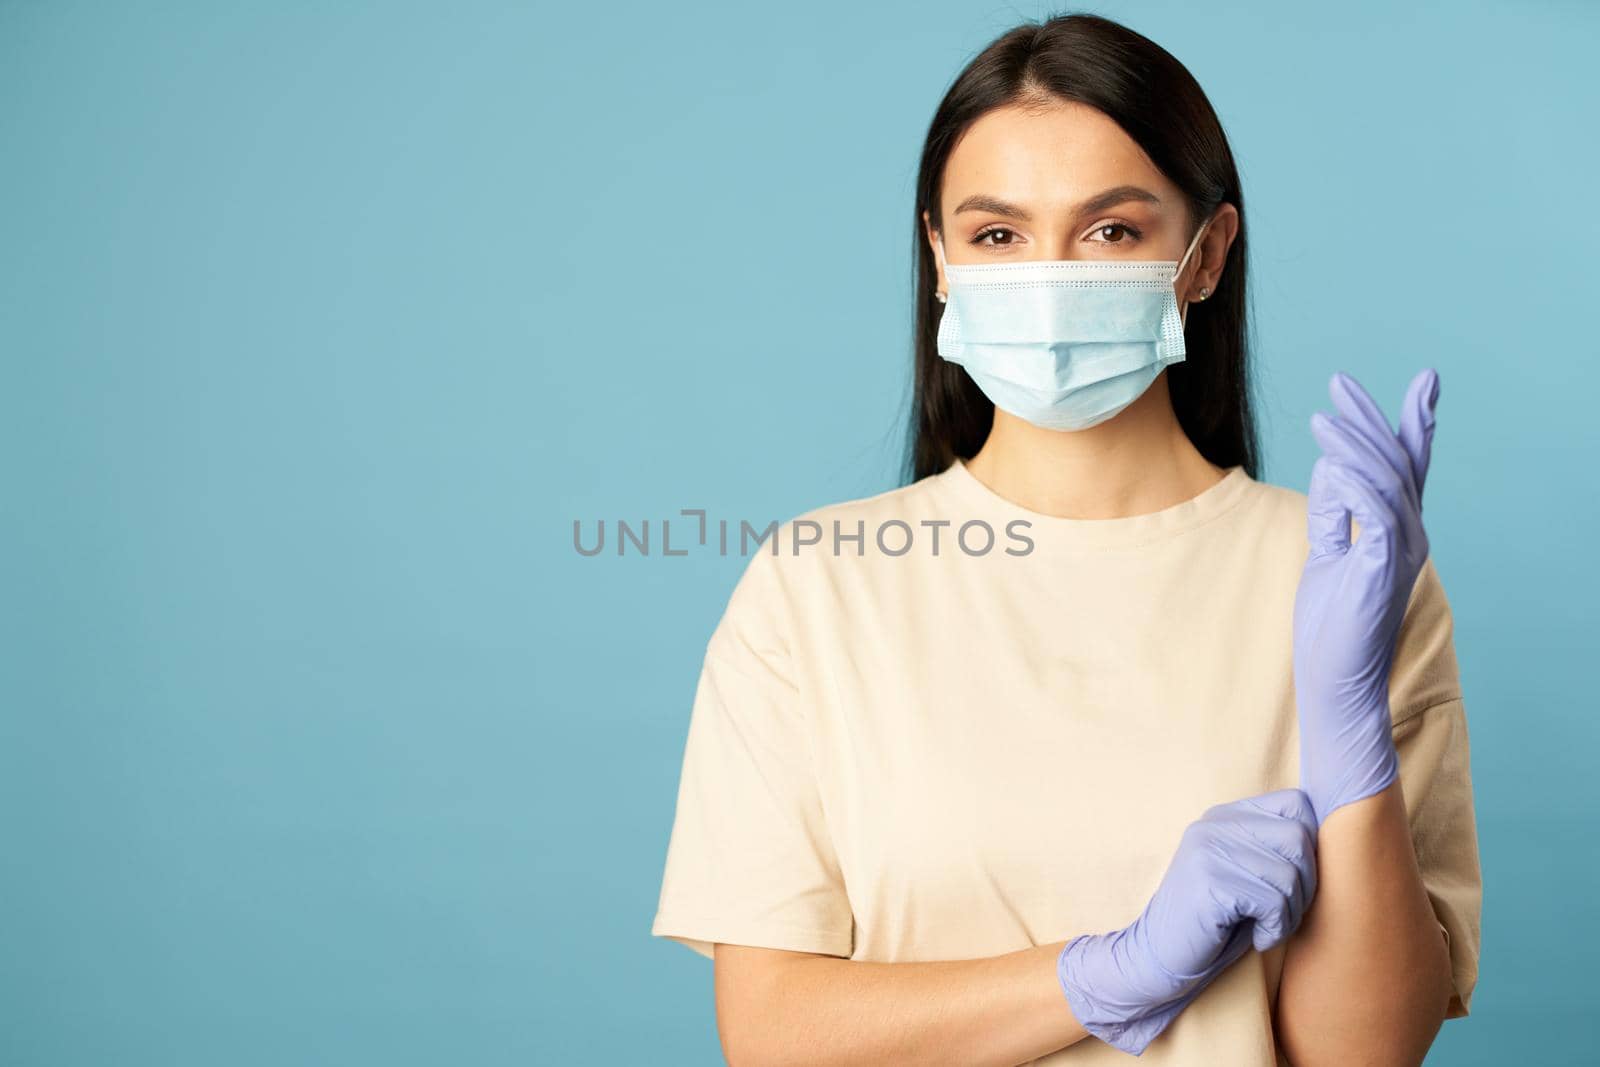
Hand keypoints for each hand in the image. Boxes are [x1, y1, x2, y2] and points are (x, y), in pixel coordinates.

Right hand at [1056, 789, 1319, 1054]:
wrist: (1157, 955)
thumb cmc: (1214, 922)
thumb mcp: (1244, 874)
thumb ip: (1274, 850)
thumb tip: (1337, 841)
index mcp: (1226, 816)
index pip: (1296, 804)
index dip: (1311, 845)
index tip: (1294, 881)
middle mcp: (1215, 824)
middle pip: (1299, 837)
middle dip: (1305, 884)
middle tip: (1284, 913)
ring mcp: (1209, 849)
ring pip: (1290, 873)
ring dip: (1291, 912)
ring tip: (1269, 927)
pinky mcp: (1209, 881)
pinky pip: (1272, 901)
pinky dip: (1275, 929)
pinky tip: (1259, 938)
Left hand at [1294, 369, 1438, 825]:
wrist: (1335, 679)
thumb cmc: (1331, 623)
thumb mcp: (1326, 552)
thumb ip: (1333, 510)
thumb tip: (1333, 462)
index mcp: (1397, 530)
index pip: (1408, 469)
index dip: (1415, 424)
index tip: (1425, 382)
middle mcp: (1410, 535)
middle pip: (1397, 462)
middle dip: (1372, 418)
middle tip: (1342, 382)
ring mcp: (1401, 551)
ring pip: (1386, 481)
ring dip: (1353, 444)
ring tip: (1320, 417)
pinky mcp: (1383, 568)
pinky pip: (1376, 514)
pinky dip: (1356, 483)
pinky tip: (1333, 461)